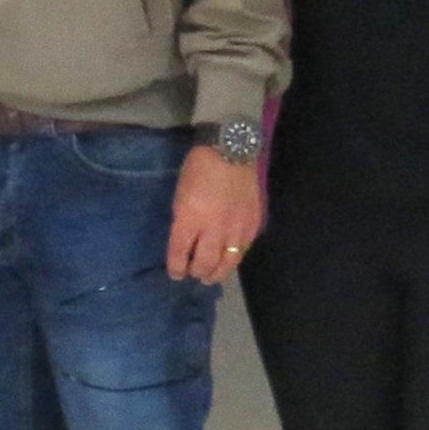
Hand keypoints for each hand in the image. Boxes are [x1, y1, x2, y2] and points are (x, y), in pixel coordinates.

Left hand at [168, 146, 263, 284]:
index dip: (177, 267)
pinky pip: (242, 251)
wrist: (231, 152)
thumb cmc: (199, 169)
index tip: (176, 274)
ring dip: (217, 274)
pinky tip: (227, 260)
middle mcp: (213, 227)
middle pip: (205, 262)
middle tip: (194, 275)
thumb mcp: (181, 195)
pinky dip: (233, 259)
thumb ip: (184, 221)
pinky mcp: (252, 225)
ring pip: (227, 263)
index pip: (180, 252)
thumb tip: (186, 243)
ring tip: (211, 277)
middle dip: (197, 272)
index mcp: (189, 217)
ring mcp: (236, 227)